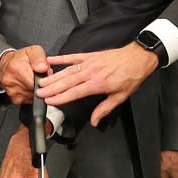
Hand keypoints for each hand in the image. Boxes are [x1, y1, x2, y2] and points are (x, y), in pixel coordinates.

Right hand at [0, 45, 50, 103]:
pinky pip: (31, 100)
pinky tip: (31, 86)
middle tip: (41, 76)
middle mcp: (12, 81)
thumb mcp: (32, 51)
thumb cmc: (20, 58)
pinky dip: (33, 94)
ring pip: (34, 96)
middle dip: (43, 84)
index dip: (45, 78)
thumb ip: (39, 59)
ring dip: (38, 89)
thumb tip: (43, 69)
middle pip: (36, 89)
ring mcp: (13, 92)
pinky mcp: (15, 100)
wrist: (6, 65)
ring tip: (35, 80)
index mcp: (16, 68)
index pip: (35, 81)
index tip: (46, 73)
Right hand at [39, 43, 160, 125]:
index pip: (75, 93)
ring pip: (68, 70)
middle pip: (67, 82)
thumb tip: (94, 121)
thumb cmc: (131, 77)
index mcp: (98, 84)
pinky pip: (73, 57)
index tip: (49, 101)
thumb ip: (104, 109)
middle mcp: (91, 73)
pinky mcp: (91, 55)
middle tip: (38, 92)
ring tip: (41, 81)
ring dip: (53, 76)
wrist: (138, 57)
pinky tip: (50, 59)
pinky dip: (61, 58)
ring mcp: (90, 63)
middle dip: (52, 88)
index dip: (61, 97)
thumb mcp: (121, 96)